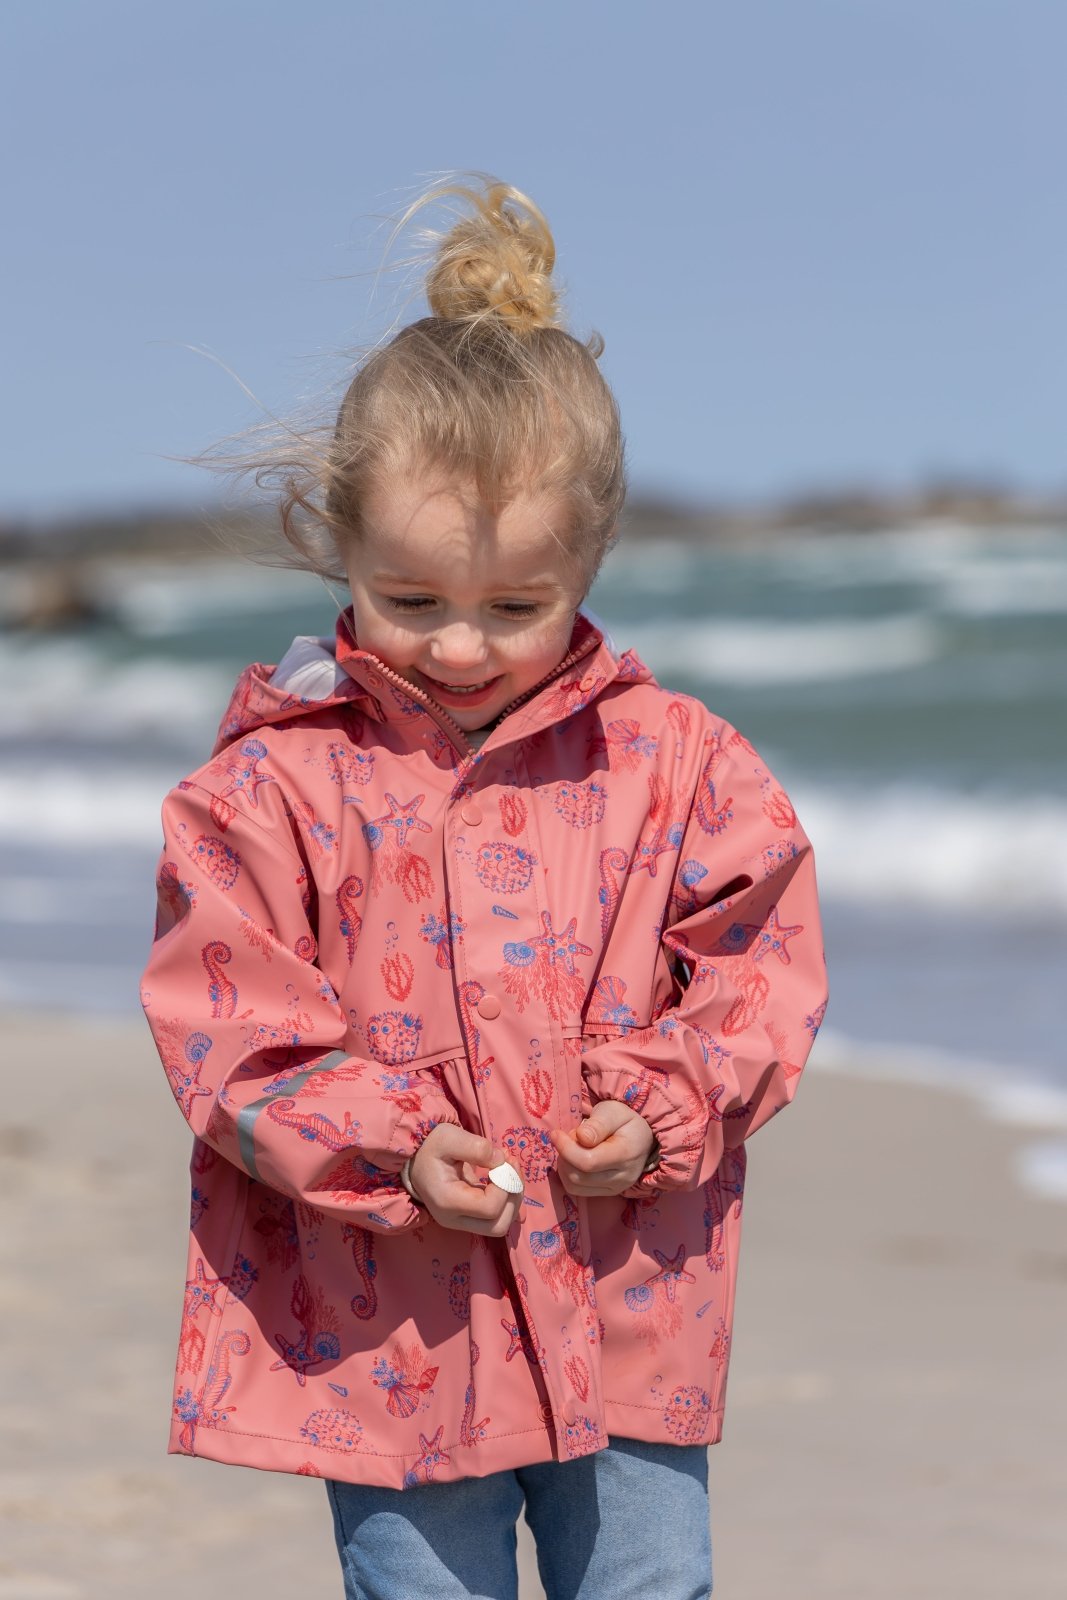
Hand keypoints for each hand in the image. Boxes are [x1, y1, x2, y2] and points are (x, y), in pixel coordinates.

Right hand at [408, 1124, 523, 1236]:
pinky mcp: (469, 1217)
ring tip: (510, 1169)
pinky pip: (496, 1217)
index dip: (504, 1185)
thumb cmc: (431, 1147)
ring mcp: (461, 1222)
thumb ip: (476, 1147)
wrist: (417, 1159)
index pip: (489, 1207)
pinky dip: (507, 1198)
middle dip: (513, 1196)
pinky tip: (505, 1175)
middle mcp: (454, 1219)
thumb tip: (501, 1161)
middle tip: (511, 1167)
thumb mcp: (448, 1137)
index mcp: (447, 1201)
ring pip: (500, 1225)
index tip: (502, 1160)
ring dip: (513, 1198)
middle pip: (498, 1226)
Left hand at [549, 1100, 655, 1197]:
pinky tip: (575, 1160)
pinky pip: (578, 1190)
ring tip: (573, 1148)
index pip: (588, 1162)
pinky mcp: (608, 1193)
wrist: (642, 1136)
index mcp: (626, 1155)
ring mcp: (616, 1189)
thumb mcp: (613, 1112)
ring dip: (565, 1166)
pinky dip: (569, 1175)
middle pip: (578, 1177)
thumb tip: (581, 1138)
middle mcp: (623, 1177)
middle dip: (564, 1156)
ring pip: (575, 1186)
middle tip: (568, 1137)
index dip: (566, 1149)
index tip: (556, 1133)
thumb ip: (598, 1124)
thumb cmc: (625, 1120)